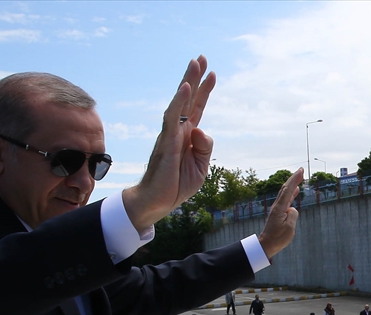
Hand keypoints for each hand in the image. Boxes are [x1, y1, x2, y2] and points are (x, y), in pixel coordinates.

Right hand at [123, 56, 217, 229]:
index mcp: (187, 136)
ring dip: (187, 82)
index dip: (204, 91)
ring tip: (195, 63)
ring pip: (179, 102)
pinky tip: (185, 88)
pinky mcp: (166, 142)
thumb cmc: (177, 184)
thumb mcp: (201, 166)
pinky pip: (172, 118)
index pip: (197, 108)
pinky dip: (179, 101)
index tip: (212, 73)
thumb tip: (200, 128)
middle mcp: (178, 130)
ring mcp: (170, 134)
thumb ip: (205, 146)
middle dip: (195, 77)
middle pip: (188, 99)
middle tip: (201, 57)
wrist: (158, 201)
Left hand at [257, 167, 304, 255]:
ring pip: (285, 193)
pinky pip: (286, 200)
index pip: (288, 190)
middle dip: (293, 178)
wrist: (266, 245)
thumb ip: (292, 215)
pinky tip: (295, 191)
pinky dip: (291, 193)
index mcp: (280, 208)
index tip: (301, 171)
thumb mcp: (289, 228)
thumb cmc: (278, 238)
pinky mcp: (278, 213)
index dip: (294, 180)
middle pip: (285, 188)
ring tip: (299, 178)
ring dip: (292, 184)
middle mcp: (277, 206)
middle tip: (301, 170)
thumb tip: (292, 209)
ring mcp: (277, 209)